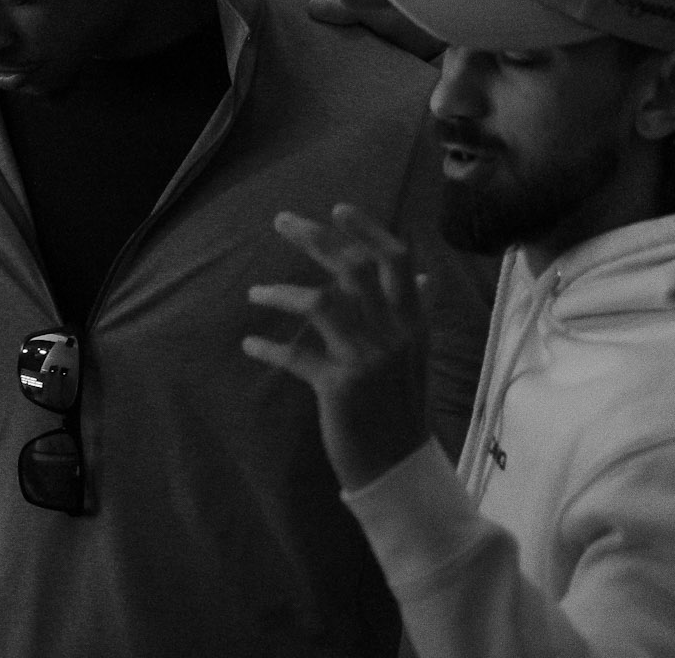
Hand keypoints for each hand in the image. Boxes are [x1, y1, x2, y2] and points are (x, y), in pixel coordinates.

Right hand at [236, 0, 444, 61]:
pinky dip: (284, 28)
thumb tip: (312, 7)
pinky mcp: (343, 27)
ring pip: (290, 2)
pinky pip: (304, 23)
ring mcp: (336, 7)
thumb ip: (352, 7)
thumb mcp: (384, 11)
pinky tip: (271, 49)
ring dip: (265, 7)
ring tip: (232, 22)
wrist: (448, 30)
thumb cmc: (417, 18)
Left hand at [243, 206, 431, 491]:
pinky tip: (251, 346)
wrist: (400, 467)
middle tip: (282, 221)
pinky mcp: (340, 387)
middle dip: (315, 238)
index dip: (368, 229)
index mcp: (413, 321)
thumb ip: (414, 312)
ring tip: (253, 294)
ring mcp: (367, 359)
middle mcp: (393, 333)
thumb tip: (423, 276)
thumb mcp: (417, 354)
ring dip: (281, 293)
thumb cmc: (402, 405)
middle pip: (353, 268)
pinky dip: (270, 348)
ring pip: (322, 302)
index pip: (396, 260)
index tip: (338, 208)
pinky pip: (297, 357)